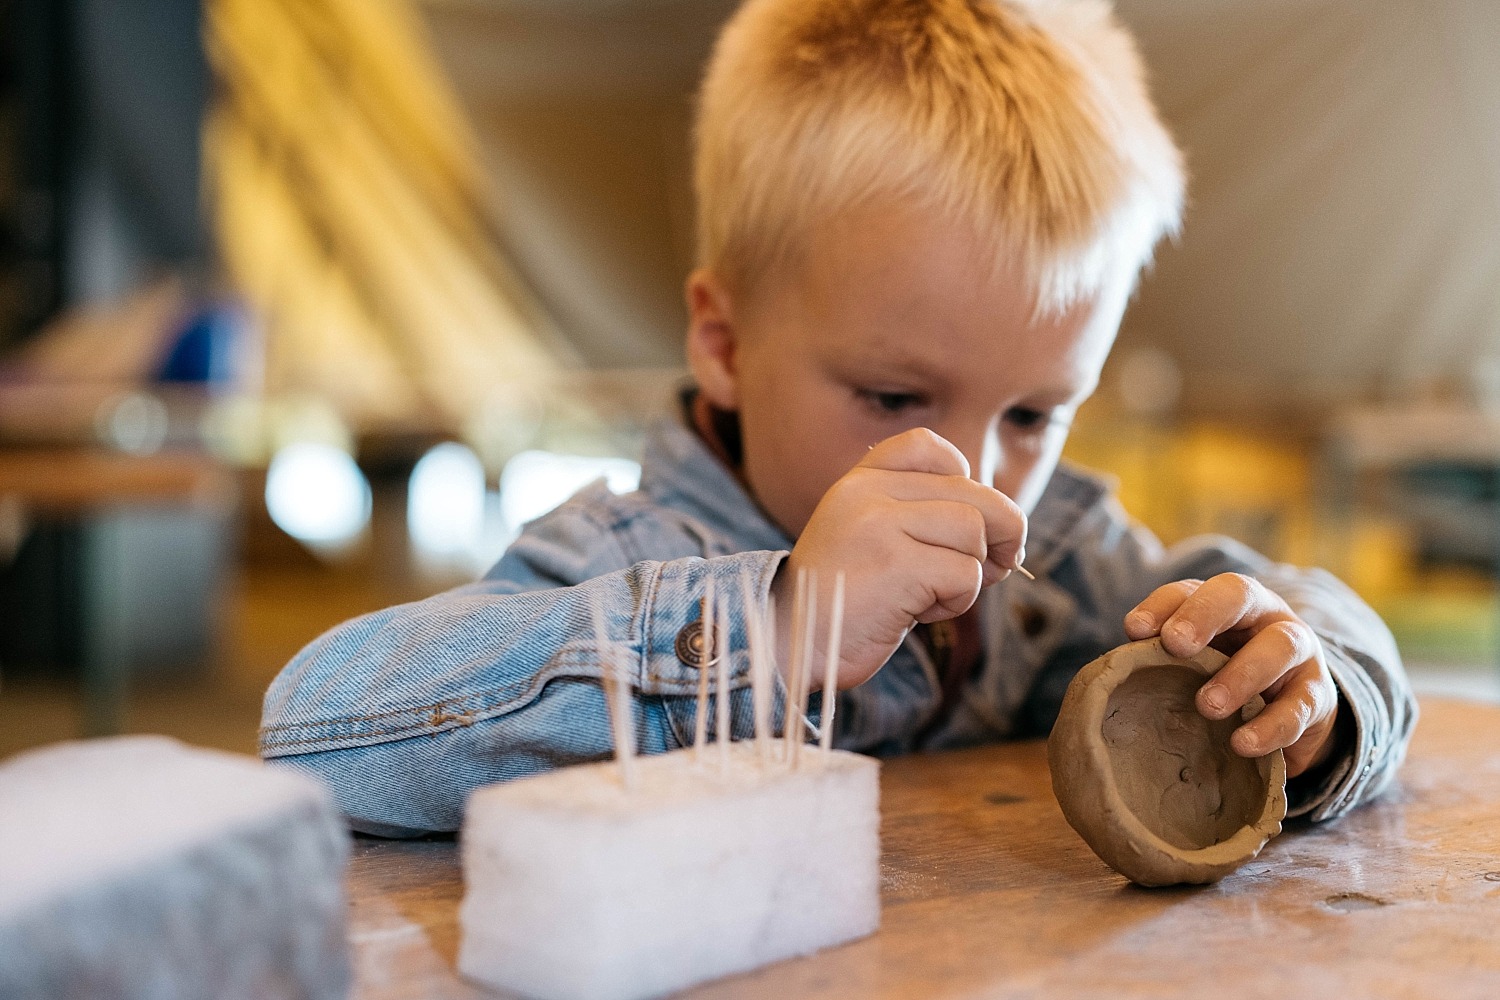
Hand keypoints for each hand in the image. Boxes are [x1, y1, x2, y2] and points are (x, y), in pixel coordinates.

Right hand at [774, 428, 1025, 689]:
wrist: (788, 643)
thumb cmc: (842, 601)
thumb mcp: (872, 538)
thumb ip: (923, 517)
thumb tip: (1011, 532)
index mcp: (859, 481)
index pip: (929, 446)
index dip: (963, 479)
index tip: (959, 521)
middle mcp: (867, 492)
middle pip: (974, 495)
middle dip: (1000, 535)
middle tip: (993, 568)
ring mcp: (879, 525)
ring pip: (974, 532)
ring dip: (971, 574)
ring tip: (932, 596)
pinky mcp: (895, 565)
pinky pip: (965, 574)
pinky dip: (957, 601)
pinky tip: (921, 613)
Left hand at [1123, 573, 1338, 777]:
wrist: (1292, 708)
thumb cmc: (1225, 675)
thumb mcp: (1196, 661)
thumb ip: (1163, 658)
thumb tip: (1115, 669)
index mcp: (1225, 601)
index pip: (1191, 588)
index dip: (1162, 605)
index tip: (1134, 630)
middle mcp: (1264, 614)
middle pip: (1239, 594)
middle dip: (1204, 615)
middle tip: (1175, 645)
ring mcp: (1298, 651)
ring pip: (1278, 647)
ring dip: (1240, 674)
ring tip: (1208, 705)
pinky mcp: (1317, 695)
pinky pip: (1300, 707)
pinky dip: (1270, 727)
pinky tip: (1242, 743)